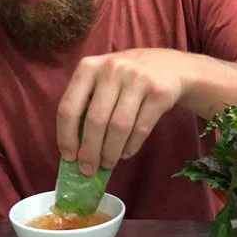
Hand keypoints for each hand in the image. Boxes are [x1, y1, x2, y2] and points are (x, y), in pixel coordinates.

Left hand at [56, 48, 190, 175]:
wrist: (171, 66)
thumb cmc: (126, 79)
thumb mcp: (102, 80)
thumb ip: (86, 104)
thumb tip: (74, 150)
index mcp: (89, 67)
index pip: (69, 107)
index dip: (66, 136)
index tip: (69, 157)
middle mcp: (111, 70)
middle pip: (95, 120)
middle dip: (90, 151)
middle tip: (88, 170)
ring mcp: (137, 79)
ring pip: (119, 127)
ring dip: (110, 152)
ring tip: (107, 164)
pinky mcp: (159, 92)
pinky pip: (141, 128)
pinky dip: (131, 146)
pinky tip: (125, 153)